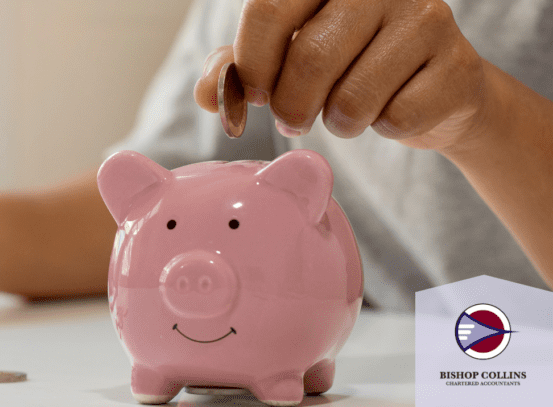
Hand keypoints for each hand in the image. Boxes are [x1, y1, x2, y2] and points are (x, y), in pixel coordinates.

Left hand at [194, 0, 490, 150]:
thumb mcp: (285, 58)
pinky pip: (396, 118)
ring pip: (352, 98)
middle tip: (293, 118)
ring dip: (337, 123)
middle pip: (309, 57)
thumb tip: (211, 95)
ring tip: (345, 113)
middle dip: (291, 105)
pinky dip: (382, 130)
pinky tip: (390, 110)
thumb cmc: (350, 65)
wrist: (435, 89)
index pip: (268, 7)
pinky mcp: (458, 66)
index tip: (254, 93)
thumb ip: (240, 68)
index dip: (252, 63)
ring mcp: (428, 18)